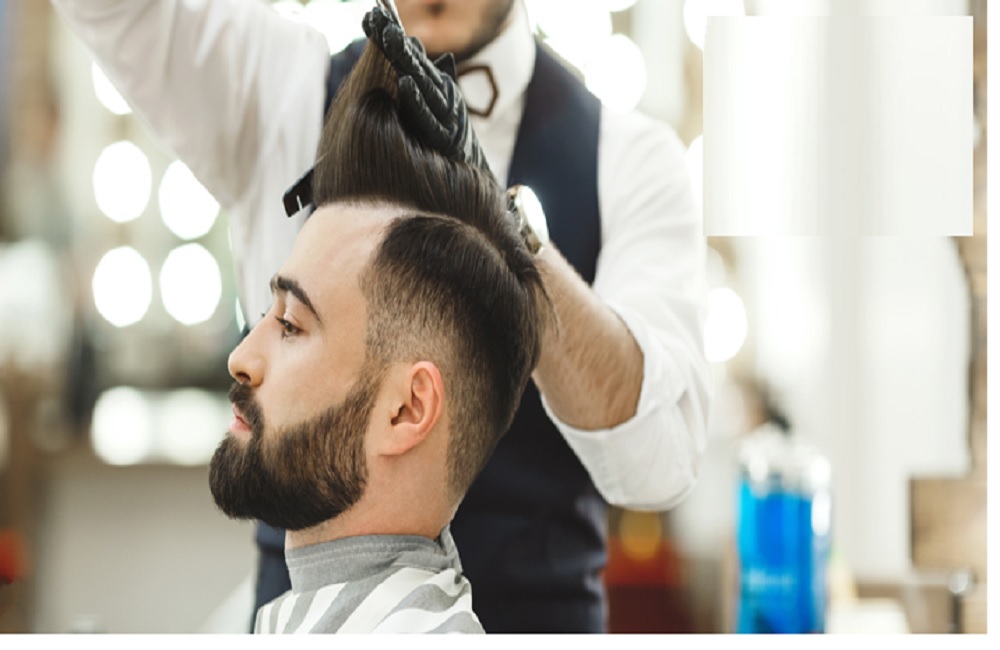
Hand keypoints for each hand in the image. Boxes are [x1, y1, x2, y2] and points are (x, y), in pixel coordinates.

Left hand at [362, 6, 491, 173]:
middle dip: (395, 39)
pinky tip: (404, 82)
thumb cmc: (446, 137)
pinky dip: (417, 99)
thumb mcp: (431, 102)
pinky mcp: (445, 137)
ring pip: (423, 82)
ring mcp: (445, 114)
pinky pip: (429, 117)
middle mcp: (442, 94)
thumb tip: (413, 41)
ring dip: (406, 59)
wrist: (472, 174)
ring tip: (389, 38)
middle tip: (378, 17)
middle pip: (414, 62)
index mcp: (435, 85)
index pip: (408, 55)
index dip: (391, 34)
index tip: (371, 13)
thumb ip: (420, 75)